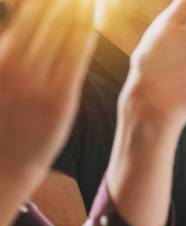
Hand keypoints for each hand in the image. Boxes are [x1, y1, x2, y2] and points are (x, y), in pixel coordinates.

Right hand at [0, 0, 96, 173]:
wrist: (4, 162)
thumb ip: (9, 52)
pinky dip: (82, 38)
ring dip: (76, 12)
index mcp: (0, 57)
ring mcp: (38, 83)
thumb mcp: (0, 80)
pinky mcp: (60, 100)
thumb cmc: (1, 118)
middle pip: (45, 20)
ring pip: (62, 36)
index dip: (44, 2)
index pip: (27, 17)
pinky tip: (89, 23)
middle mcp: (15, 65)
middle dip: (63, 3)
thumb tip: (17, 31)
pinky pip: (74, 61)